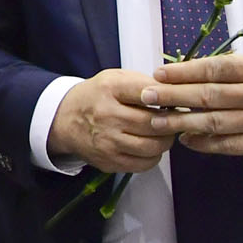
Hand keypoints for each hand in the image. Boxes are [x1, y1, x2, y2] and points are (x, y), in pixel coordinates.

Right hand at [47, 70, 174, 173]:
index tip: (178, 101)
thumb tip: (176, 95)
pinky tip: (150, 146)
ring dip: (165, 141)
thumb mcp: (114, 78)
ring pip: (152, 146)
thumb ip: (143, 83)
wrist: (65, 119)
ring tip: (164, 134)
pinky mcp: (108, 160)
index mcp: (110, 89)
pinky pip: (144, 164)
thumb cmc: (97, 97)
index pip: (149, 92)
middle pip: (155, 123)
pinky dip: (153, 156)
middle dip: (172, 123)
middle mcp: (107, 115)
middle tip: (177, 120)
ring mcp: (107, 141)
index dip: (169, 98)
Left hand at [145, 55, 242, 158]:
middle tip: (146, 96)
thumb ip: (224, 70)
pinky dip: (202, 143)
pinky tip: (184, 140)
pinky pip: (226, 145)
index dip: (184, 72)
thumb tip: (179, 73)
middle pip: (209, 95)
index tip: (158, 74)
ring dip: (181, 122)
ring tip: (156, 121)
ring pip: (214, 122)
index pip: (214, 69)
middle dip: (173, 96)